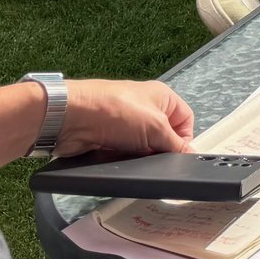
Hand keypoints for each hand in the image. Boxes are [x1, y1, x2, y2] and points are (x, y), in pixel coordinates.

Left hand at [55, 80, 194, 157]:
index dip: (184, 139)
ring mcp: (125, 125)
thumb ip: (176, 144)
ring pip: (142, 149)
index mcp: (162, 97)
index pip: (185, 120)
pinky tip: (117, 162)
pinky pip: (123, 155)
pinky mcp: (109, 139)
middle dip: (158, 150)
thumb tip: (188, 154)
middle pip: (163, 137)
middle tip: (154, 160)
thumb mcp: (156, 127)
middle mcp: (145, 108)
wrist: (71, 119)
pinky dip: (122, 160)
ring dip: (138, 157)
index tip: (177, 155)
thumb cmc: (116, 111)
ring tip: (132, 159)